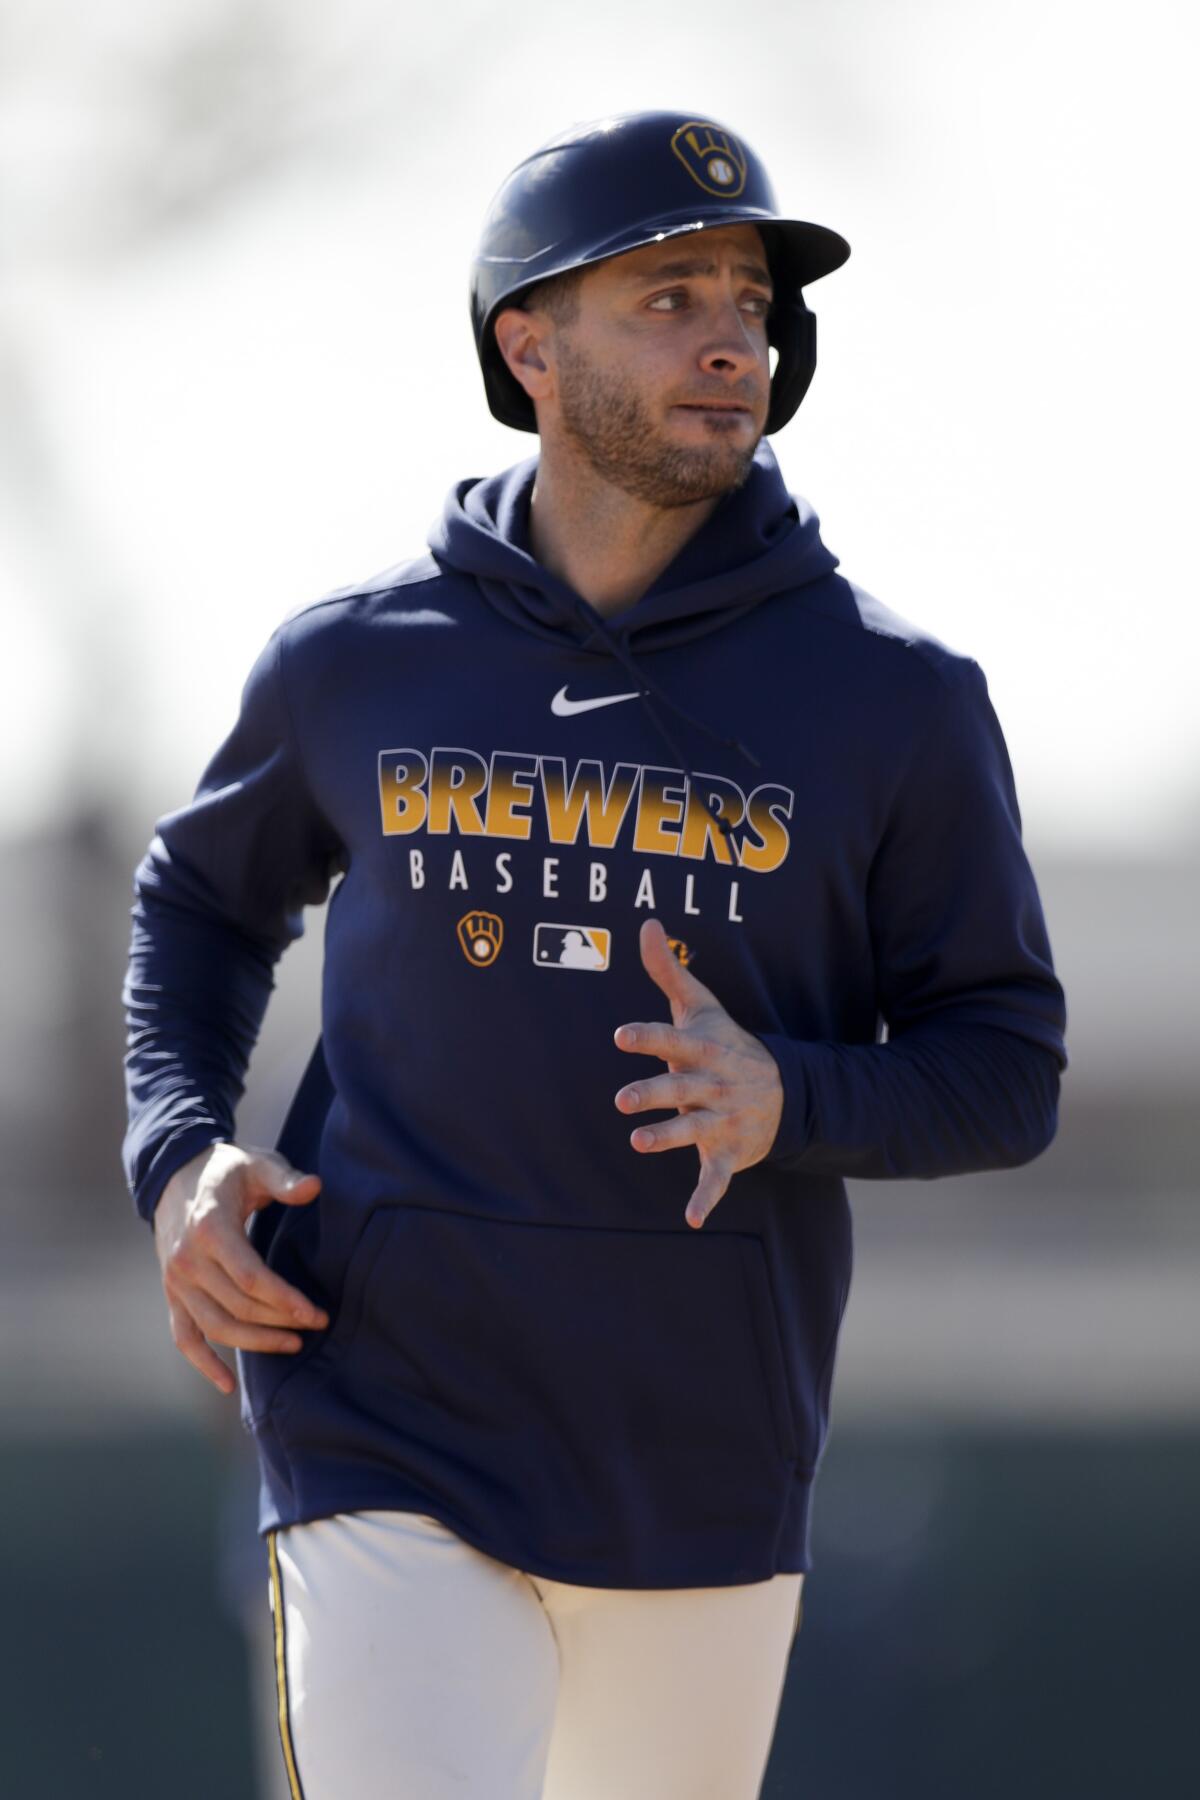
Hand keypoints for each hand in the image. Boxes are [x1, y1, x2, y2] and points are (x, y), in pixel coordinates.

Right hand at [153, 1141, 327, 1395]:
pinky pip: (184, 1337)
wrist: (175, 1176)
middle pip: (238, 1306)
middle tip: (317, 1323)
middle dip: (280, 1321)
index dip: (284, 1299)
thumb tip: (315, 1187)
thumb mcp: (257, 1164)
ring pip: (216, 1326)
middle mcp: (187, 1260)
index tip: (315, 1312)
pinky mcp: (172, 1294)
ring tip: (294, 1344)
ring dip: (256, 1342)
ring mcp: (176, 1281)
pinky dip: (203, 1364)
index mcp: (210, 1228)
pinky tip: (227, 1386)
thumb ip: (285, 1179)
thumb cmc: (226, 1171)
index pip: (249, 1277)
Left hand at [613, 917, 783, 1228]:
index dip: (648, 1038)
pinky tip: (692, 1218)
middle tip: (622, 1100)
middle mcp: (714, 1084)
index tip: (621, 1036)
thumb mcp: (701, 1006)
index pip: (673, 1040)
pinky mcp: (728, 1153)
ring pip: (693, 1130)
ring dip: (668, 1138)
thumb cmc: (725, 1043)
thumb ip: (669, 969)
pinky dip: (706, 1198)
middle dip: (654, 1093)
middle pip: (680, 1088)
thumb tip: (646, 923)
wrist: (785, 1090)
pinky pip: (716, 1178)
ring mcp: (722, 1120)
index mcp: (705, 1048)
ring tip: (639, 1142)